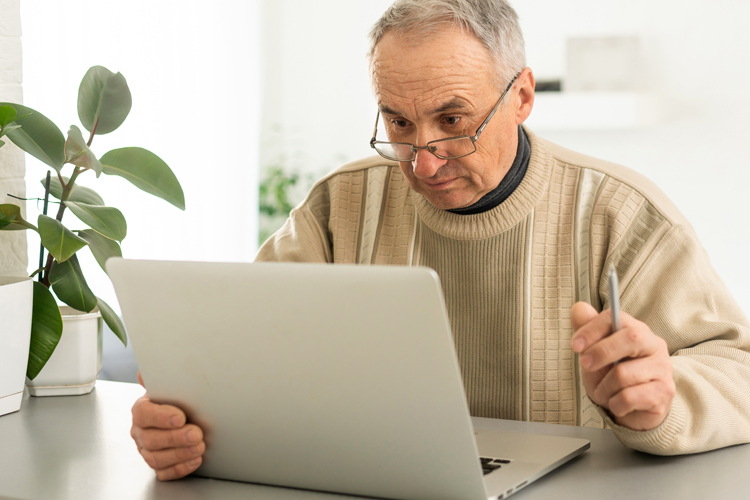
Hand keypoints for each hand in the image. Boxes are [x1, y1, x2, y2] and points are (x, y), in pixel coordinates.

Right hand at [130, 372, 205, 479]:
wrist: (183, 418)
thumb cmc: (176, 402)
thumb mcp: (170, 387)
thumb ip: (161, 379)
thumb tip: (145, 370)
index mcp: (142, 410)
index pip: (144, 414)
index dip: (161, 416)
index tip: (181, 417)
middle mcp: (141, 431)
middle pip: (151, 438)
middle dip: (176, 438)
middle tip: (196, 434)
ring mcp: (147, 450)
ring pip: (156, 458)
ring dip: (180, 453)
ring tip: (199, 447)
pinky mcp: (158, 465)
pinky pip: (164, 472)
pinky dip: (180, 468)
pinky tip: (195, 459)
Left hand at [570, 302, 675, 430]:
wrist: (634, 411)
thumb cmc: (612, 377)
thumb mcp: (594, 354)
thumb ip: (587, 331)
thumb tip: (578, 307)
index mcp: (637, 330)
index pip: (616, 318)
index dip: (592, 329)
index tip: (575, 345)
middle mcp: (654, 345)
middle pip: (631, 338)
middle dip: (601, 352)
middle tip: (585, 365)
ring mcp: (663, 369)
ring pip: (624, 374)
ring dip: (604, 388)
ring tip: (605, 392)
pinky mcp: (664, 393)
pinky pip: (629, 397)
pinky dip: (615, 404)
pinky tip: (618, 404)